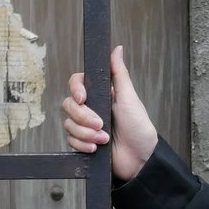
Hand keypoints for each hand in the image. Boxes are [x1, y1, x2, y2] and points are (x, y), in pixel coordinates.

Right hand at [62, 45, 158, 181]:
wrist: (140, 159)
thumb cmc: (139, 128)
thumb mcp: (130, 99)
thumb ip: (120, 74)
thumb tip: (117, 49)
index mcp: (102, 95)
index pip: (77, 83)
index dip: (76, 89)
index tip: (83, 98)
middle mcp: (91, 108)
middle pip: (69, 104)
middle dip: (83, 117)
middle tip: (101, 124)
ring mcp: (85, 126)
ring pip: (68, 124)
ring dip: (85, 133)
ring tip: (104, 139)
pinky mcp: (83, 142)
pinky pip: (70, 140)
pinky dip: (82, 144)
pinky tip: (96, 148)